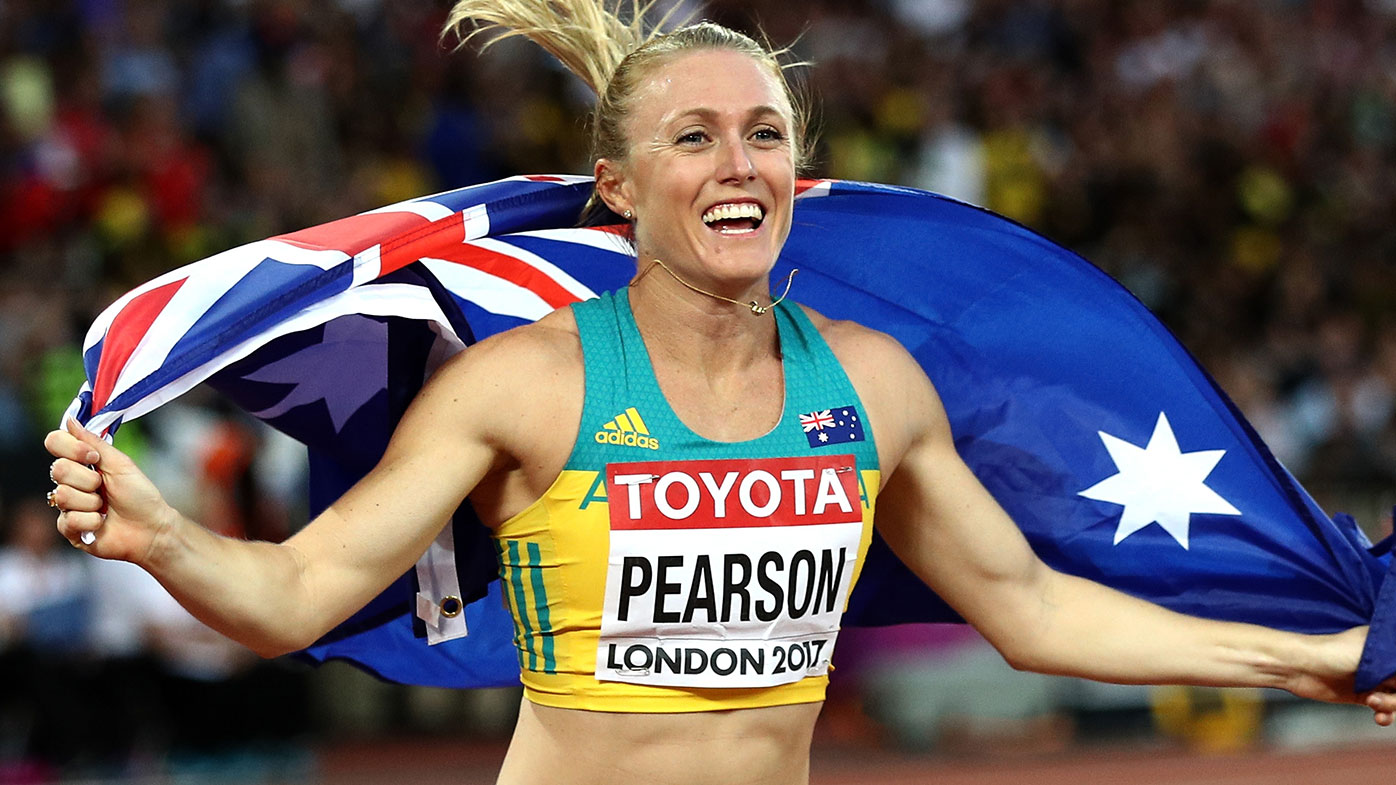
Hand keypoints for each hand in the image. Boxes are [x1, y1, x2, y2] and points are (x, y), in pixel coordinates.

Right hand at [43, 418, 175, 563]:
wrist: (152, 528)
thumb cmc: (140, 495)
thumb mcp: (120, 464)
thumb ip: (94, 442)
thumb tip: (69, 420)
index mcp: (81, 463)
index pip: (55, 442)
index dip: (71, 448)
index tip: (94, 456)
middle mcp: (70, 482)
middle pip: (57, 469)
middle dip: (88, 479)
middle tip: (104, 488)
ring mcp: (67, 505)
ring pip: (62, 495)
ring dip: (92, 502)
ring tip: (105, 507)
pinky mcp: (69, 529)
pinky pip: (68, 520)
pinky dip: (91, 521)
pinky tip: (102, 523)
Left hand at [1286, 627, 1395, 725]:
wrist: (1300, 667)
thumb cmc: (1332, 652)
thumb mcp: (1369, 654)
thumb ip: (1392, 663)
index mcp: (1385, 645)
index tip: (1392, 682)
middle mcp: (1382, 662)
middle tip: (1381, 694)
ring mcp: (1373, 679)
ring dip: (1391, 705)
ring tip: (1373, 701)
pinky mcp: (1363, 696)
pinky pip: (1383, 709)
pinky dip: (1385, 715)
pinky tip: (1379, 717)